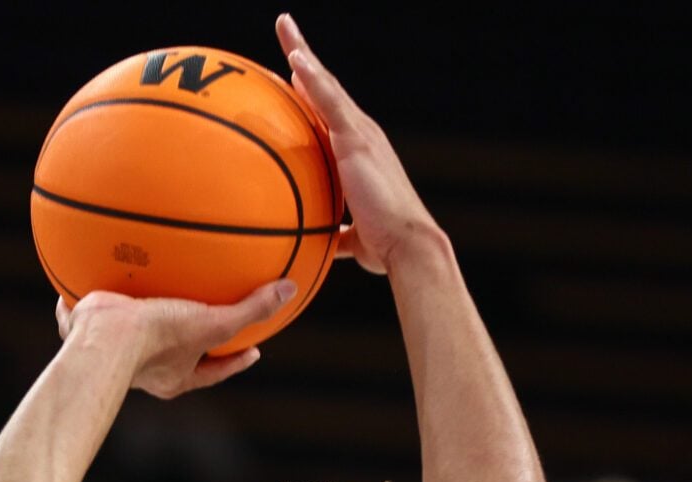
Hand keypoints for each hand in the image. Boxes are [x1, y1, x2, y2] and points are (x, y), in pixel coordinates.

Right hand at [55, 279, 291, 397]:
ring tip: (146, 296)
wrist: (105, 339)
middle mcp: (146, 368)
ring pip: (131, 336)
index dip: (234, 362)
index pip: (213, 371)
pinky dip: (88, 301)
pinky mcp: (89, 330)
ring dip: (138, 321)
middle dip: (186, 342)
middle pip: (172, 355)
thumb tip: (289, 290)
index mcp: (175, 376)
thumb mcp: (214, 324)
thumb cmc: (158, 339)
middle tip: (202, 323)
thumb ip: (250, 310)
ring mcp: (116, 350)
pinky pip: (89, 315)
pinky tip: (89, 277)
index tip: (252, 352)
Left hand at [276, 14, 444, 275]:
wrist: (407, 244)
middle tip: (286, 32)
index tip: (292, 73)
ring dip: (304, 55)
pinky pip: (329, 101)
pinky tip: (294, 60)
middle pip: (326, 88)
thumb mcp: (352, 235)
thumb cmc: (385, 244)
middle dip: (305, 59)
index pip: (328, 113)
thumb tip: (323, 244)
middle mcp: (361, 134)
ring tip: (284, 27)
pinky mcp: (357, 139)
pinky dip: (312, 79)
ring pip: (326, 84)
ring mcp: (360, 133)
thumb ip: (337, 232)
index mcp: (358, 151)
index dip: (311, 90)